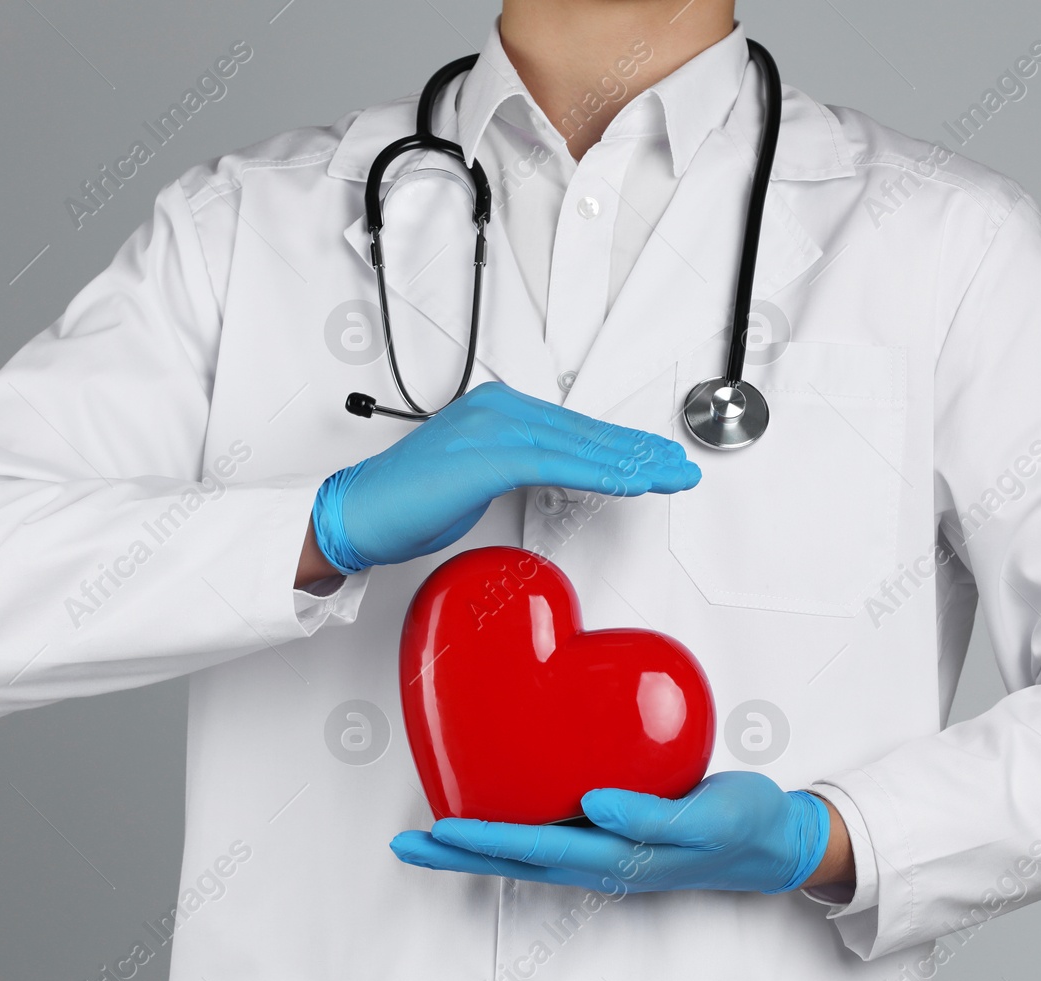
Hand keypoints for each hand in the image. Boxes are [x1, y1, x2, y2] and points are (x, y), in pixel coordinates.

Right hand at [311, 382, 699, 571]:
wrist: (360, 512)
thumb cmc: (409, 501)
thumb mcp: (477, 476)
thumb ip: (517, 466)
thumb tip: (556, 476)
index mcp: (498, 408)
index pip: (574, 429)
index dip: (621, 446)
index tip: (655, 460)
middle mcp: (499, 407)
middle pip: (585, 433)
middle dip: (639, 452)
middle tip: (680, 467)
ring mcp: (493, 427)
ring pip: (581, 446)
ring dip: (633, 464)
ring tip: (670, 476)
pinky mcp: (490, 455)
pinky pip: (560, 465)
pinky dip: (602, 475)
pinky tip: (633, 483)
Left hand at [390, 771, 830, 894]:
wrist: (777, 840)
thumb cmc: (745, 826)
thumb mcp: (706, 819)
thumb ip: (650, 818)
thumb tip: (591, 807)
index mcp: (619, 858)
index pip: (534, 850)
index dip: (483, 840)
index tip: (439, 830)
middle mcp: (603, 859)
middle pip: (516, 859)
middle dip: (459, 853)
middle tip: (406, 843)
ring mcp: (608, 850)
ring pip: (528, 850)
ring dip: (479, 844)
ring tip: (434, 833)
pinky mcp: (616, 832)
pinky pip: (554, 833)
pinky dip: (516, 825)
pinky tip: (503, 807)